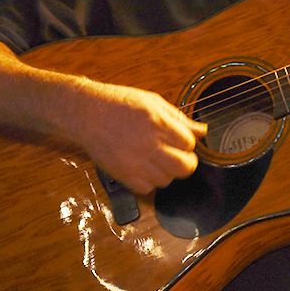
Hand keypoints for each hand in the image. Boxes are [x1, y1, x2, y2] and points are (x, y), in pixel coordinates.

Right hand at [71, 82, 208, 193]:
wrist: (86, 114)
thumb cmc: (120, 104)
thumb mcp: (153, 102)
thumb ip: (180, 119)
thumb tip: (203, 131)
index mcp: (158, 123)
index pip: (189, 143)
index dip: (186, 142)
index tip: (178, 139)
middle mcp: (149, 144)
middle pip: (184, 167)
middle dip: (186, 162)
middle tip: (178, 155)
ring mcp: (135, 162)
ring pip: (167, 180)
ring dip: (167, 171)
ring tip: (156, 158)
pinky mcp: (123, 175)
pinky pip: (148, 189)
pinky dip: (150, 181)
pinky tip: (144, 167)